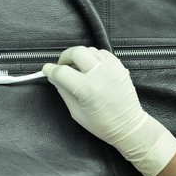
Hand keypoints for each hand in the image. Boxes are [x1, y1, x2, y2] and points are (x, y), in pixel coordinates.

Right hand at [42, 46, 175, 175]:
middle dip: (64, 57)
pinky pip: (102, 53)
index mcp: (86, 88)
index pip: (62, 71)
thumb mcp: (75, 111)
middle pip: (76, 52)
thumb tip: (53, 77)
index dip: (50, 70)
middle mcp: (99, 74)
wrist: (128, 126)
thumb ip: (63, 91)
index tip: (46, 70)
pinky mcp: (119, 66)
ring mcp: (111, 68)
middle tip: (62, 67)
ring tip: (77, 68)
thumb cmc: (100, 124)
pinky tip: (91, 67)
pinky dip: (92, 57)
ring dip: (79, 56)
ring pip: (89, 50)